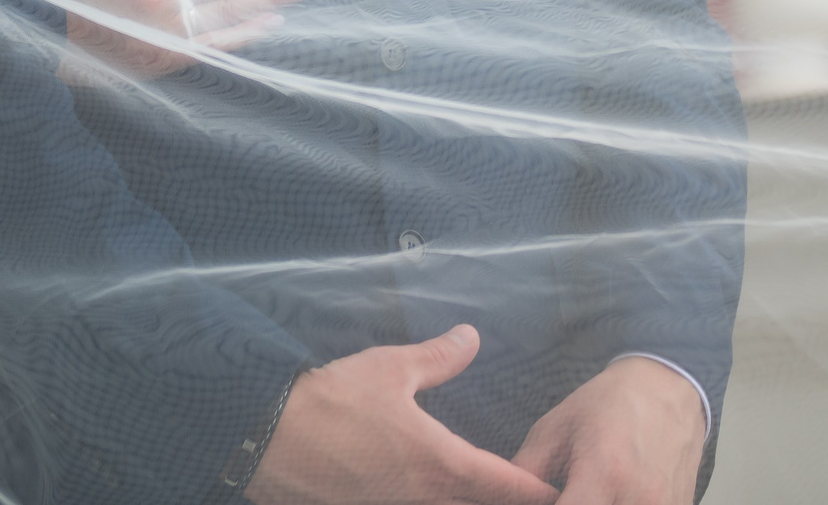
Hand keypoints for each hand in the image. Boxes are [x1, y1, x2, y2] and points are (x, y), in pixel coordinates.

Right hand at [248, 326, 557, 504]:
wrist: (269, 438)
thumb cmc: (334, 401)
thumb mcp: (391, 369)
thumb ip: (439, 358)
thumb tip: (471, 338)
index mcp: (443, 464)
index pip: (508, 486)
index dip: (536, 490)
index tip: (558, 489)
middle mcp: (426, 499)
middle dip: (500, 499)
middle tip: (519, 487)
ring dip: (461, 499)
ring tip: (473, 487)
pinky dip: (425, 500)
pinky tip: (422, 487)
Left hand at [511, 358, 705, 504]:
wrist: (668, 388)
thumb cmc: (609, 404)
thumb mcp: (555, 429)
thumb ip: (525, 472)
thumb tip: (498, 498)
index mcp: (604, 473)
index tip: (539, 502)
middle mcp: (639, 497)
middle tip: (563, 495)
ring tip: (584, 493)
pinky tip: (611, 495)